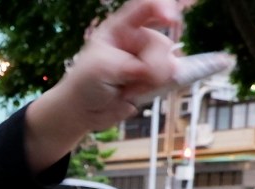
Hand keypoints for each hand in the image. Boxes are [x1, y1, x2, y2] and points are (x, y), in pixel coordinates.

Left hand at [66, 0, 180, 129]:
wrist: (83, 112)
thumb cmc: (84, 84)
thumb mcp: (100, 67)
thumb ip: (131, 64)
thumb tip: (164, 68)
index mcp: (120, 28)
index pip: (146, 8)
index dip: (163, 8)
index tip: (170, 20)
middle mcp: (137, 40)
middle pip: (162, 44)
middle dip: (152, 65)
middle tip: (130, 78)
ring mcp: (147, 60)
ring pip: (169, 65)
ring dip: (151, 81)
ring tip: (126, 89)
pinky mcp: (154, 79)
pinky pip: (168, 82)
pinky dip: (155, 90)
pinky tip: (135, 94)